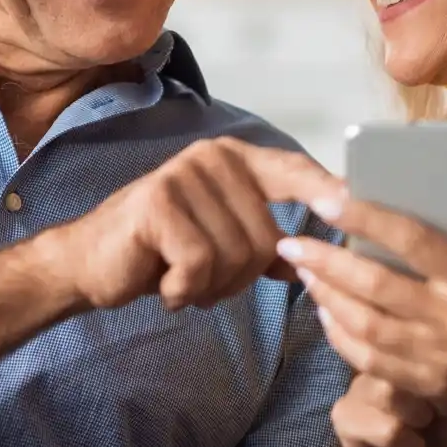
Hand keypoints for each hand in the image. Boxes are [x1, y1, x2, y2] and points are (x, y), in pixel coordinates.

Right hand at [56, 137, 344, 310]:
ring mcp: (183, 175)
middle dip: (239, 277)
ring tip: (179, 277)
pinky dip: (185, 290)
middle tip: (200, 278)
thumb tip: (331, 254)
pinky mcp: (158, 203)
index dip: (327, 190)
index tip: (357, 205)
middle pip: (266, 237)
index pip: (294, 170)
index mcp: (233, 159)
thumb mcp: (222, 243)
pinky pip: (201, 264)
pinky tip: (164, 283)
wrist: (89, 265)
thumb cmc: (160, 254)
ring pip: (236, 256)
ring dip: (210, 287)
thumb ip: (271, 241)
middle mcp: (211, 156)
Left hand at [285, 177, 446, 423]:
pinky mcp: (426, 384)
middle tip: (292, 242)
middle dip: (327, 262)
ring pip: (367, 326)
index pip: (413, 240)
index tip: (327, 200)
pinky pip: (371, 362)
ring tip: (304, 272)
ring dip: (329, 298)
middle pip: (377, 285)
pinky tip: (325, 314)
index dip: (366, 218)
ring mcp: (436, 356)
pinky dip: (341, 337)